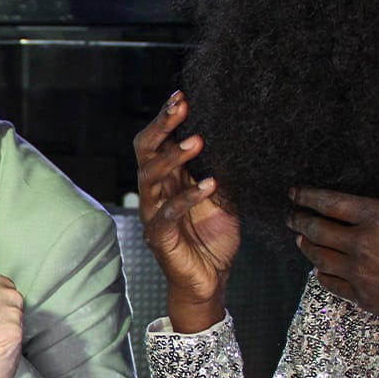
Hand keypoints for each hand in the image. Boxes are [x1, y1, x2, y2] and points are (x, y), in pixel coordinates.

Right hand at [136, 92, 239, 332]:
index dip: (166, 119)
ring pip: (150, 178)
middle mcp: (155, 193)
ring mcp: (154, 215)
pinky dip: (189, 197)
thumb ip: (219, 171)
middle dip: (161, 126)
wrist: (210, 281)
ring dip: (173, 158)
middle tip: (181, 106)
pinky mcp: (159, 238)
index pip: (158, 141)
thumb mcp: (223, 198)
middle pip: (146, 151)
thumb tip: (233, 139)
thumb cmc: (213, 238)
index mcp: (167, 179)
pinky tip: (210, 184)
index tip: (182, 96)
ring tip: (197, 141)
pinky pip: (168, 213)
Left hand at [288, 164, 378, 328]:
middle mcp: (360, 243)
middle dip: (300, 220)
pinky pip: (329, 282)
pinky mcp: (359, 295)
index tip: (295, 192)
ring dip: (306, 245)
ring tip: (299, 239)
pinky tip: (318, 269)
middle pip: (317, 229)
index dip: (308, 196)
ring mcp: (356, 271)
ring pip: (319, 255)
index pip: (332, 203)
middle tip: (290, 215)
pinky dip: (320, 273)